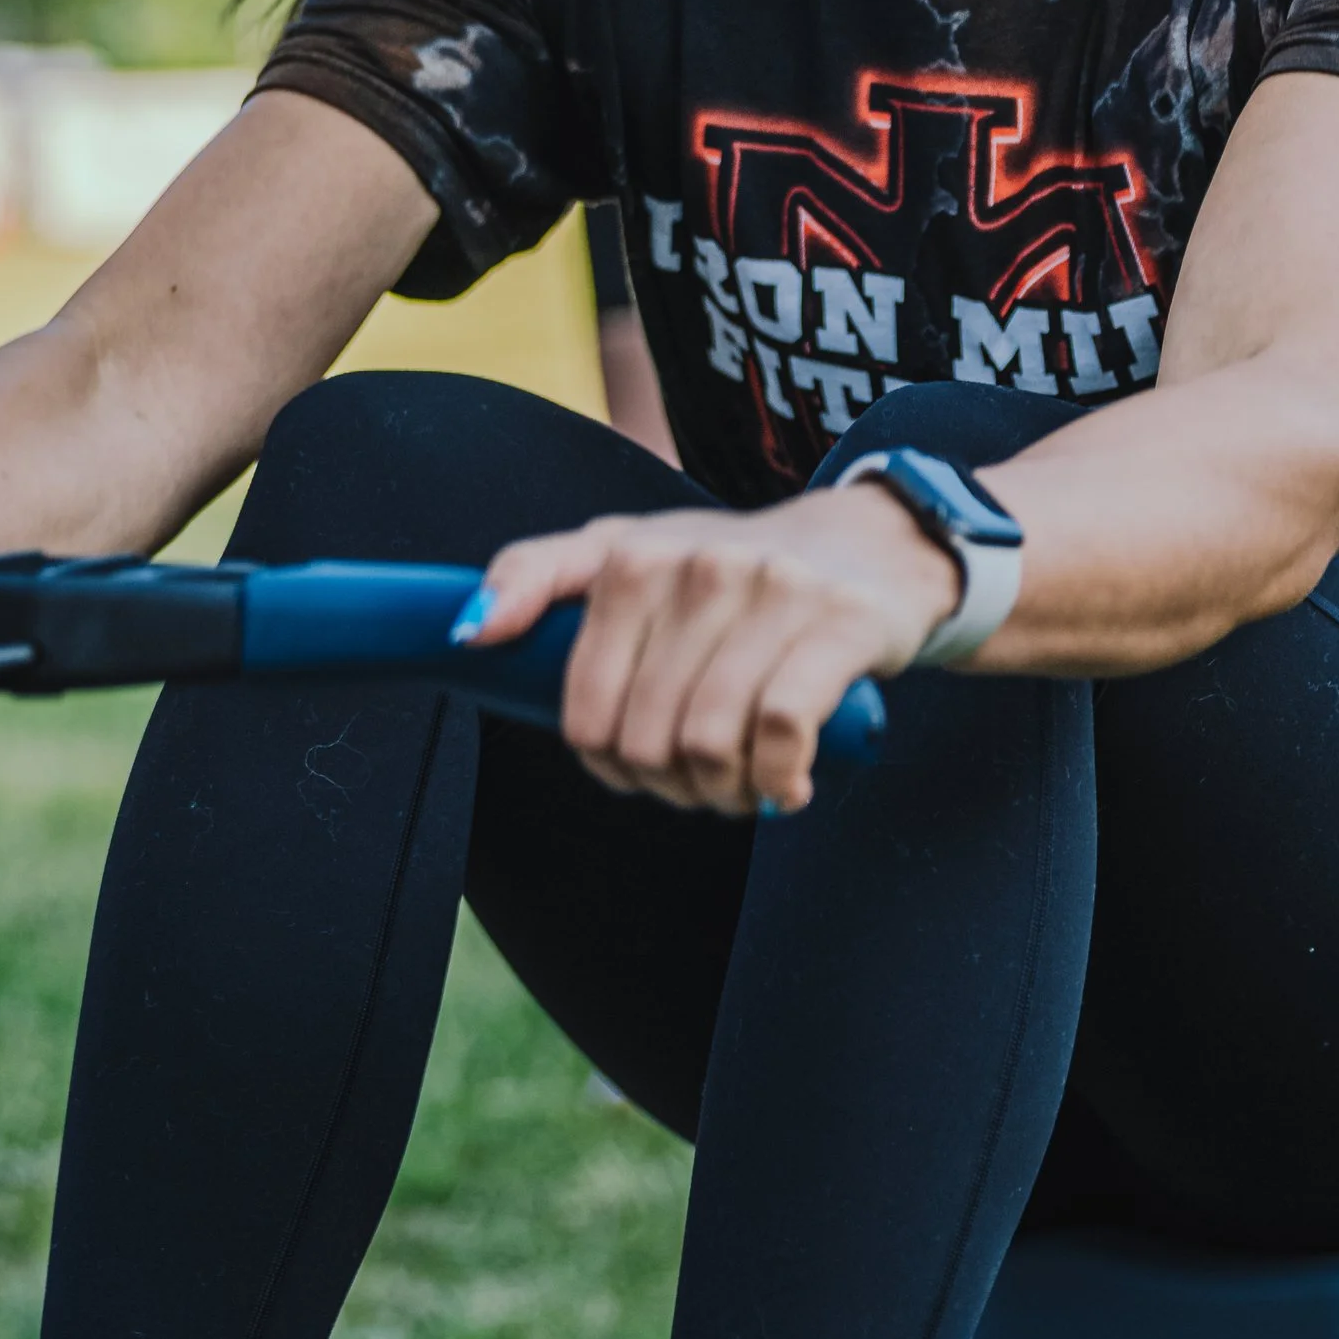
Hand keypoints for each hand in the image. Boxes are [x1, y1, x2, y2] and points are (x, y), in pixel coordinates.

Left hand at [452, 487, 959, 815]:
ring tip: (742, 785)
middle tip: (698, 780)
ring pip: (707, 741)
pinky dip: (778, 780)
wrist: (875, 546)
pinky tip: (788, 784)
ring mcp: (770, 591)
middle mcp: (695, 566)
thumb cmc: (734, 569)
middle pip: (645, 738)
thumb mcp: (631, 551)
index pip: (581, 707)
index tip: (631, 761)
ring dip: (723, 791)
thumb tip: (463, 636)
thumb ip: (537, 576)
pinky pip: (780, 732)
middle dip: (668, 785)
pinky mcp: (837, 624)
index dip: (603, 760)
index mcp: (630, 556)